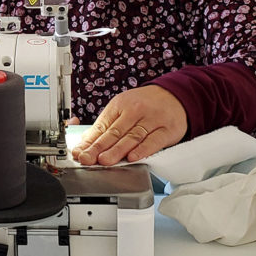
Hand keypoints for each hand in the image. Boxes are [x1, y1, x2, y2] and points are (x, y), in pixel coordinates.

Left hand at [71, 85, 186, 165]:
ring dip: (117, 150)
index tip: (80, 152)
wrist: (175, 95)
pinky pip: (153, 141)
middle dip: (99, 147)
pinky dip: (142, 149)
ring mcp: (152, 120)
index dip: (90, 141)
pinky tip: (132, 157)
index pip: (102, 126)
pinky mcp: (167, 129)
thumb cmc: (145, 104)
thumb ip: (106, 125)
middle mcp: (135, 111)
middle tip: (87, 158)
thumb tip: (86, 141)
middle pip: (115, 132)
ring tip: (105, 160)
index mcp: (120, 105)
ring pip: (132, 137)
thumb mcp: (123, 108)